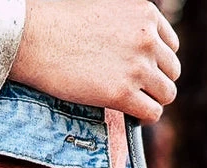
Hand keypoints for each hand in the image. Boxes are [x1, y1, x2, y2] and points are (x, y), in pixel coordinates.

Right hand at [9, 0, 179, 122]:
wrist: (34, 38)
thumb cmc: (59, 24)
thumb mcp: (104, 11)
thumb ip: (127, 28)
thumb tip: (133, 55)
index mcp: (145, 14)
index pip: (171, 46)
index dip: (157, 63)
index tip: (142, 72)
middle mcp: (147, 38)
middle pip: (171, 71)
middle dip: (155, 83)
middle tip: (134, 91)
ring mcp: (137, 67)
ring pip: (166, 94)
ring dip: (151, 102)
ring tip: (131, 103)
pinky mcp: (122, 93)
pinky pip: (152, 113)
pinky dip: (143, 118)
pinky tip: (130, 115)